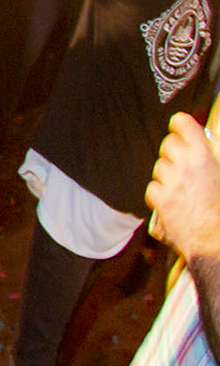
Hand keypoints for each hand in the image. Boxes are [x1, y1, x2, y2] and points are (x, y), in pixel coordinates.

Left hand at [148, 113, 219, 258]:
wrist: (218, 241)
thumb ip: (214, 159)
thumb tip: (208, 149)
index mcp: (205, 157)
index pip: (183, 124)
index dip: (181, 125)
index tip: (181, 126)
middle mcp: (185, 166)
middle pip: (167, 144)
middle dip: (175, 151)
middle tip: (185, 161)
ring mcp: (171, 183)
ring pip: (160, 167)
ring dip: (169, 173)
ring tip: (185, 186)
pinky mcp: (160, 200)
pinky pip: (153, 187)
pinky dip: (161, 192)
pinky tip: (176, 200)